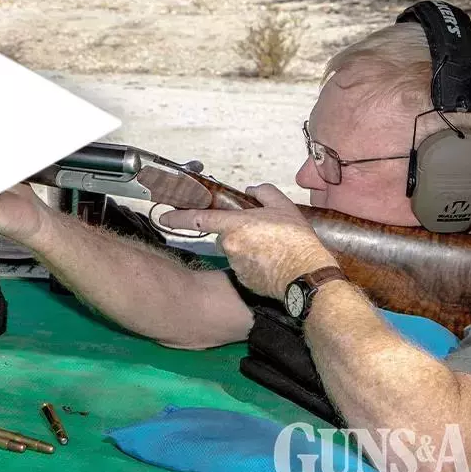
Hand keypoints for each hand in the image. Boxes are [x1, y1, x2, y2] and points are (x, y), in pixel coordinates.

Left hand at [157, 183, 338, 300]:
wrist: (306, 276)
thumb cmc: (296, 241)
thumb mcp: (284, 207)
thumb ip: (263, 193)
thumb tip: (251, 191)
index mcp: (235, 225)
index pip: (198, 219)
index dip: (178, 217)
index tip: (164, 217)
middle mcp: (229, 246)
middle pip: (225, 235)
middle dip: (238, 233)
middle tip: (264, 235)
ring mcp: (235, 265)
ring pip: (235, 251)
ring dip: (248, 249)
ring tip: (273, 250)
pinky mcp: (243, 280)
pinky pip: (243, 267)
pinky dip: (253, 264)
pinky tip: (272, 263)